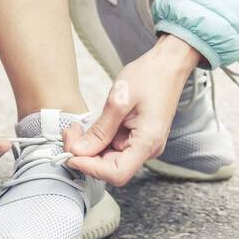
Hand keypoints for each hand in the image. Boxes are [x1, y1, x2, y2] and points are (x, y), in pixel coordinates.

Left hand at [65, 34, 201, 185]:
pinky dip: (98, 141)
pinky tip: (89, 128)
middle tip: (70, 135)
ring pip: (110, 159)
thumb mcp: (119, 101)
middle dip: (86, 156)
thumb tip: (79, 151)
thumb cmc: (150, 77)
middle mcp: (148, 149)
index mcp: (147, 142)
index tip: (71, 154)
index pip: (116, 173)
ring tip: (77, 128)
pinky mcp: (137, 138)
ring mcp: (143, 144)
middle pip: (111, 168)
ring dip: (90, 148)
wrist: (168, 65)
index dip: (91, 168)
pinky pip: (114, 147)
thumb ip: (99, 130)